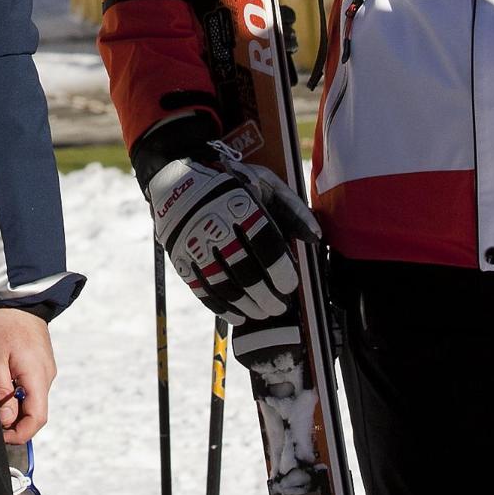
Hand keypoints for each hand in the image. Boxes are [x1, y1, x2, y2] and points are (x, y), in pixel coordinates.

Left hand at [0, 307, 57, 444]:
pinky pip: (32, 388)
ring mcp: (46, 370)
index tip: (0, 435)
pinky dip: (19, 395)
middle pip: (35, 413)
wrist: (17, 297)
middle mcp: (47, 376)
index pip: (36, 419)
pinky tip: (2, 386)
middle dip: (15, 423)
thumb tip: (6, 420)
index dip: (19, 434)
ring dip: (15, 408)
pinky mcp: (41, 365)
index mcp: (37, 377)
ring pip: (33, 401)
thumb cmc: (3, 324)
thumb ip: (1, 391)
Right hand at [144, 145, 320, 323]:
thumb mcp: (265, 183)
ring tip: (262, 312)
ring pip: (222, 284)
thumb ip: (293, 209)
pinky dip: (221, 307)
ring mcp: (193, 243)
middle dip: (266, 295)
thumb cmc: (232, 183)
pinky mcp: (180, 257)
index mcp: (239, 203)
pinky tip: (238, 315)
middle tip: (279, 306)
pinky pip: (201, 289)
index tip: (290, 285)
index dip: (280, 269)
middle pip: (244, 270)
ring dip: (246, 305)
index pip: (264, 243)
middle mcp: (214, 224)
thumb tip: (315, 237)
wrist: (177, 178)